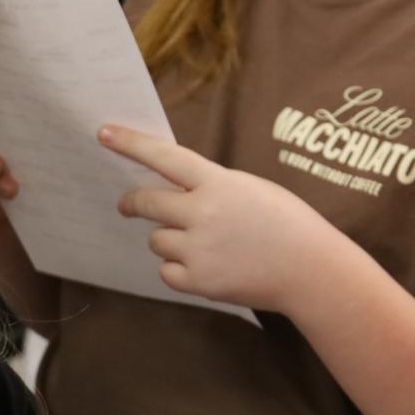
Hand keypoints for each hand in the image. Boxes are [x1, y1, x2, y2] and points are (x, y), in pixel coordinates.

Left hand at [100, 124, 348, 312]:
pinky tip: (211, 267)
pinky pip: (167, 271)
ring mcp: (198, 249)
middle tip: (129, 205)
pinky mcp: (197, 280)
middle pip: (146, 202)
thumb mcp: (253, 189)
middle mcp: (202, 213)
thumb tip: (177, 190)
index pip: (165, 158)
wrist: (311, 270)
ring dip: (170, 241)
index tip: (104, 134)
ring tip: (207, 246)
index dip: (132, 144)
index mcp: (219, 184)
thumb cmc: (290, 225)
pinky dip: (181, 270)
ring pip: (156, 240)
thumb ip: (214, 187)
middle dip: (132, 203)